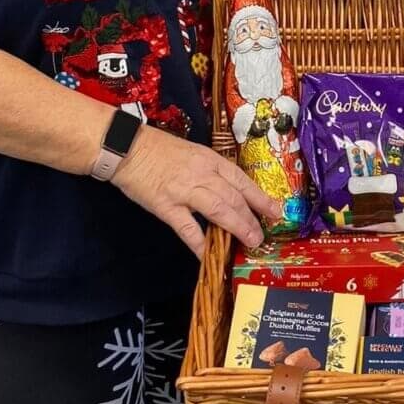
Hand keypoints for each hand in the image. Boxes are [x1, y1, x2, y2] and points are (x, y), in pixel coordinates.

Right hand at [111, 124, 281, 257]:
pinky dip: (200, 244)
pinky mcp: (166, 206)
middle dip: (252, 218)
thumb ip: (210, 172)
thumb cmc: (160, 149)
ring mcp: (184, 190)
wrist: (128, 147)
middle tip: (262, 236)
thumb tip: (229, 194)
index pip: (241, 180)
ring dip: (237, 227)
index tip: (276, 210)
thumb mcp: (192, 153)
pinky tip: (208, 256)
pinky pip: (188, 228)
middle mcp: (202, 174)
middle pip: (234, 197)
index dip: (260, 197)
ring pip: (219, 210)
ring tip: (250, 242)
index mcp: (210, 159)